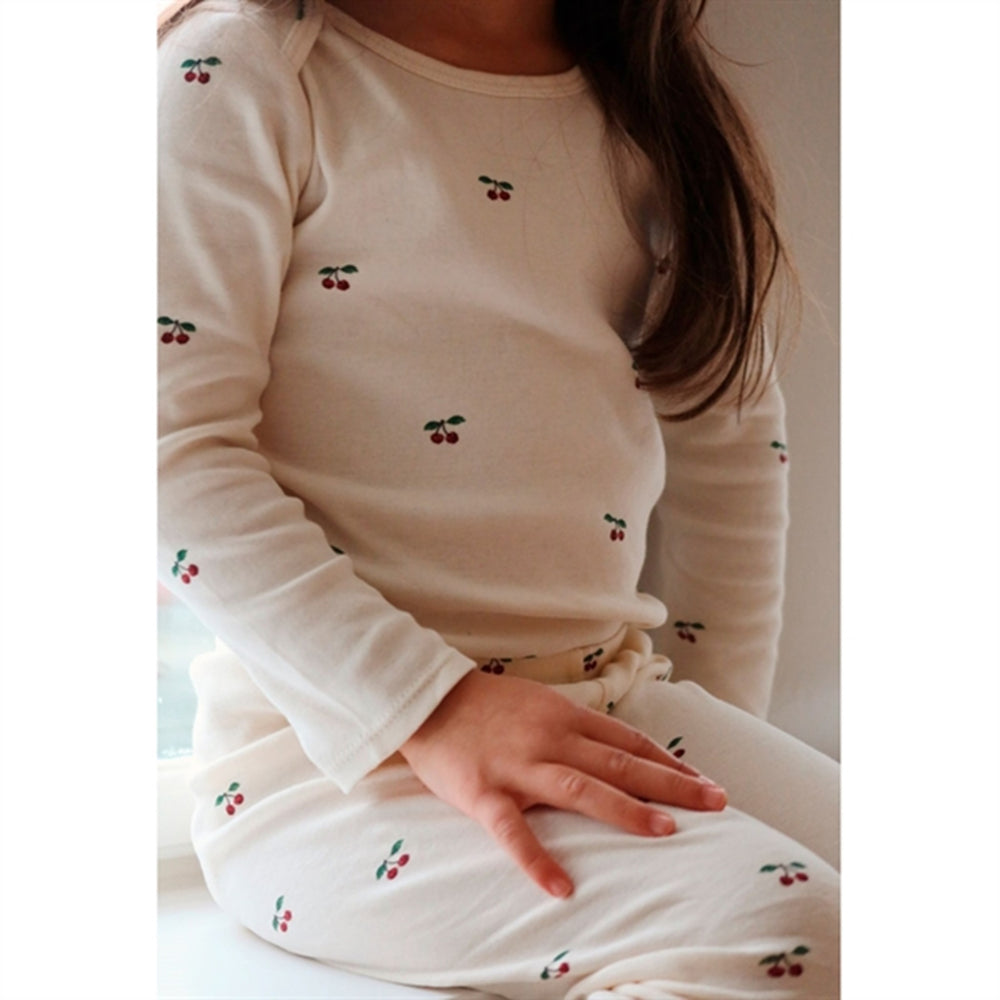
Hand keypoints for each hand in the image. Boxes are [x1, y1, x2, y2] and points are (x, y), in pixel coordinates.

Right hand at [399, 669, 726, 898]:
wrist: (429, 700)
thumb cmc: (489, 706)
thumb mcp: (541, 704)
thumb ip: (577, 727)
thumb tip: (620, 751)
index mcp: (565, 716)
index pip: (629, 741)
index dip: (669, 763)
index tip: (705, 783)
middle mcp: (550, 738)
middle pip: (620, 762)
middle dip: (671, 783)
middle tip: (716, 803)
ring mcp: (519, 765)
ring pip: (581, 788)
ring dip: (625, 809)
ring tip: (666, 831)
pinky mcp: (484, 792)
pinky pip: (513, 831)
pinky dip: (537, 859)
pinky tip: (562, 887)